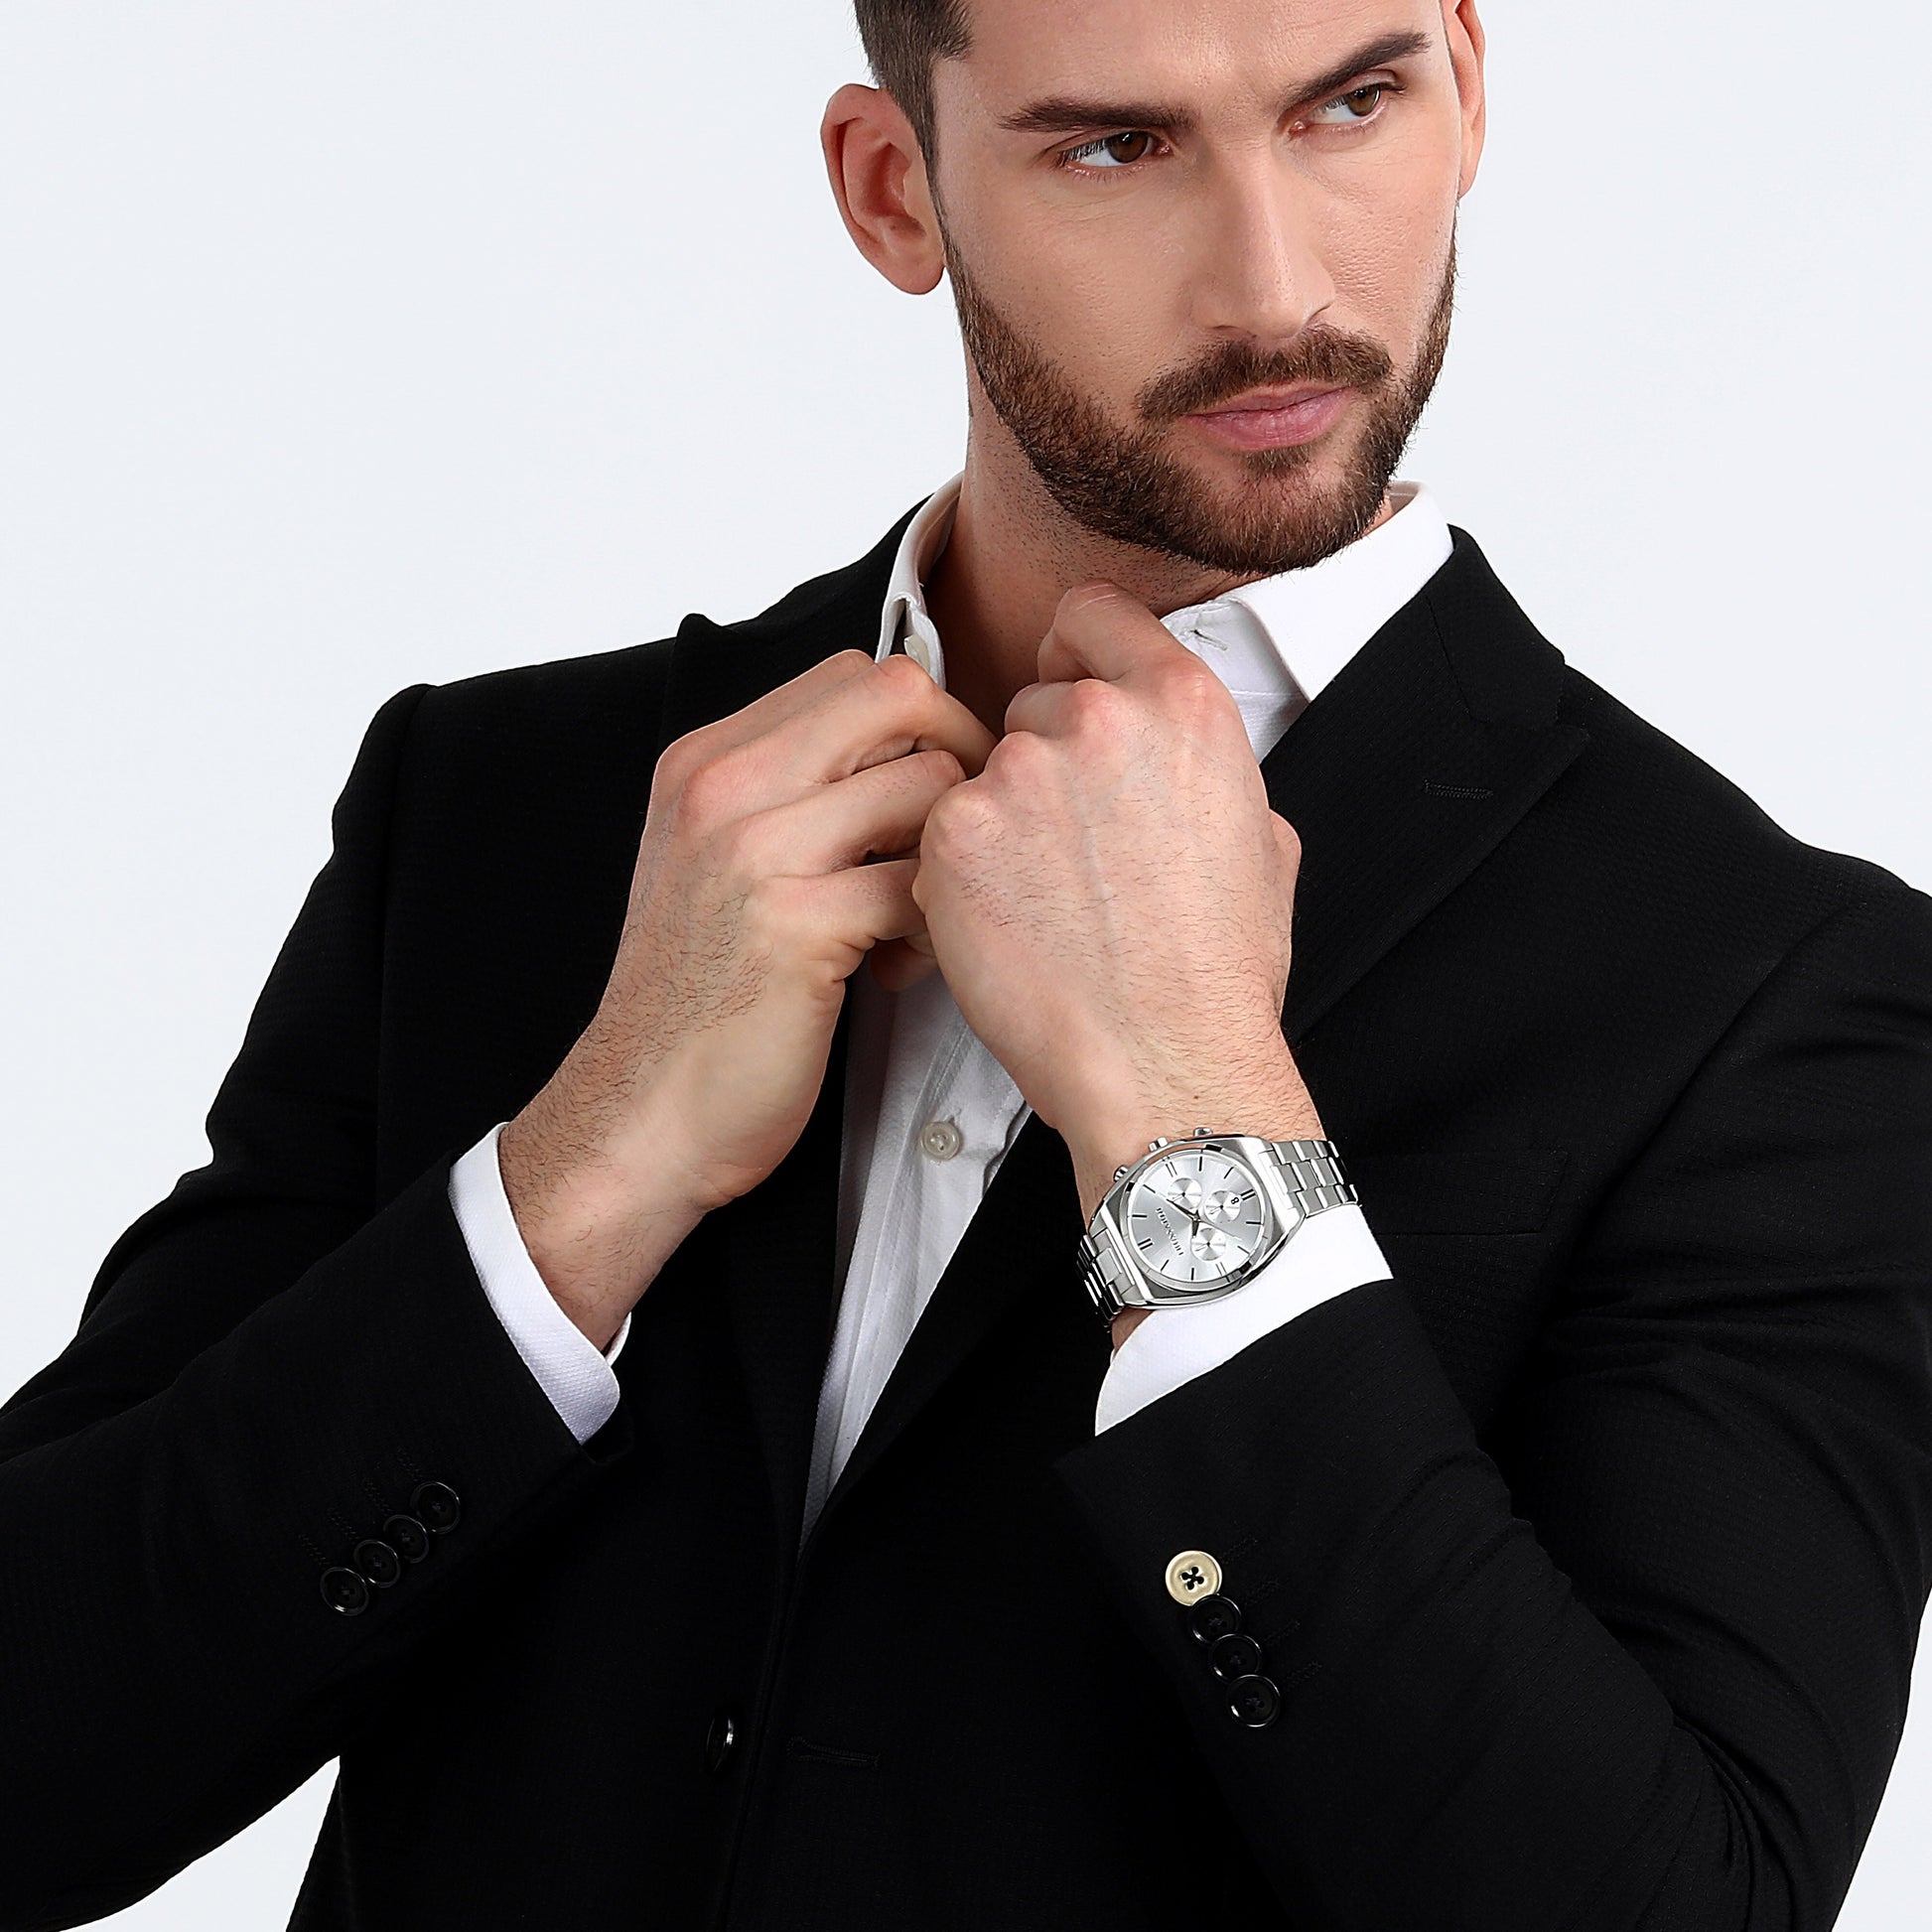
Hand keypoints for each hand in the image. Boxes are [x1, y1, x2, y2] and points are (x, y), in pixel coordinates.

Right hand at [501, 649, 993, 1345]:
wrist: (638, 1116)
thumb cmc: (694, 1001)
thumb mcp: (713, 866)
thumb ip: (784, 797)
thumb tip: (901, 752)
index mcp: (705, 760)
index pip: (853, 673)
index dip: (919, 723)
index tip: (929, 790)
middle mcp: (722, 786)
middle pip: (899, 695)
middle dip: (960, 756)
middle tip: (958, 837)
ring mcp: (754, 851)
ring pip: (926, 785)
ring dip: (952, 852)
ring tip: (920, 917)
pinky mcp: (795, 925)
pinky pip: (921, 884)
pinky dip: (935, 928)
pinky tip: (898, 969)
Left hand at [913, 583, 1322, 1222]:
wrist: (1163, 1063)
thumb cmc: (1213, 977)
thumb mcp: (1262, 846)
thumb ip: (1210, 773)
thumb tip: (1188, 765)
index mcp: (1185, 706)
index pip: (1092, 614)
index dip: (1075, 655)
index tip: (1067, 689)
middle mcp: (1103, 719)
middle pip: (1031, 701)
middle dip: (1041, 761)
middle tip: (1069, 847)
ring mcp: (1022, 770)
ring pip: (981, 769)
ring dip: (998, 820)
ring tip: (1043, 901)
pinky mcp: (958, 830)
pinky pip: (940, 828)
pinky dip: (958, 870)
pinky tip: (1004, 923)